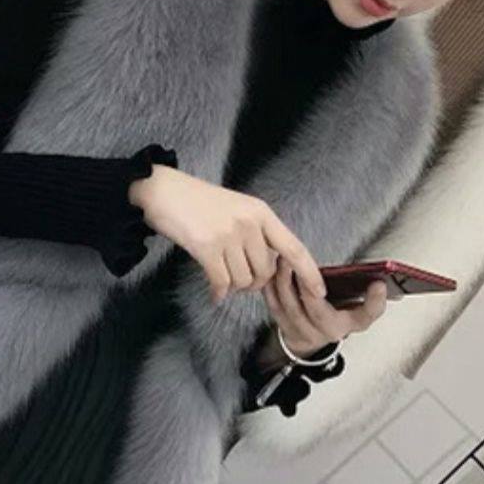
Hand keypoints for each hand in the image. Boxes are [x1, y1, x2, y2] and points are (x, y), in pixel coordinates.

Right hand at [130, 165, 325, 306]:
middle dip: (253, 283)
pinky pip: (221, 282)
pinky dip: (218, 291)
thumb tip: (269, 268)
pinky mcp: (206, 247)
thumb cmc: (199, 202)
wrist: (164, 191)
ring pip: (242, 280)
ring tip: (221, 274)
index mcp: (261, 213)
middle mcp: (249, 223)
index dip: (309, 272)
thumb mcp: (237, 208)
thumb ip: (256, 233)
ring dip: (232, 285)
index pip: (293, 247)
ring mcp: (228, 234)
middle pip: (265, 272)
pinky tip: (214, 292)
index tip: (319, 291)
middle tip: (237, 277)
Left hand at [260, 257, 386, 360]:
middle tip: (301, 261)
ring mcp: (304, 331)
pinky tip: (269, 271)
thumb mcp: (353, 304)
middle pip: (318, 311)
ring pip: (291, 308)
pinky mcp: (283, 326)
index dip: (374, 303)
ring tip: (283, 259)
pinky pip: (274, 306)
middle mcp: (327, 331)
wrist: (310, 337)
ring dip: (284, 282)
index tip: (378, 285)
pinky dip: (270, 288)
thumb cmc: (334, 314)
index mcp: (349, 323)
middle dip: (308, 285)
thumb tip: (380, 276)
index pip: (365, 316)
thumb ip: (363, 291)